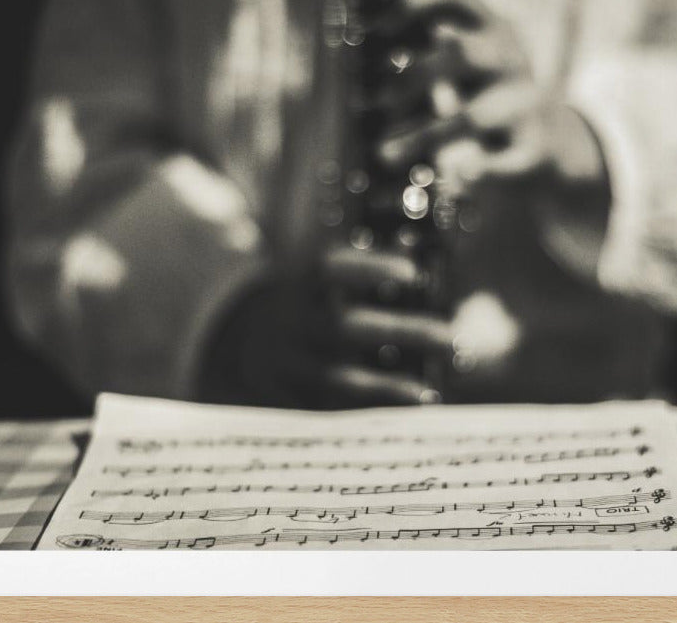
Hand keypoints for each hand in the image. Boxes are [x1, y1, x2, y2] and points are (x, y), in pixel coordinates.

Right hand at [199, 246, 454, 408]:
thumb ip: (359, 271)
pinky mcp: (282, 399)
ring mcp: (285, 364)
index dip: (371, 268)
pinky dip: (362, 418)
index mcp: (298, 285)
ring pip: (337, 379)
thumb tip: (414, 254)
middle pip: (347, 327)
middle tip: (448, 337)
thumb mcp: (314, 281)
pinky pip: (325, 414)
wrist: (228, 340)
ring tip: (427, 394)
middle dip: (401, 332)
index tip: (412, 272)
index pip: (332, 268)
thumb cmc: (298, 306)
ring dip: (386, 388)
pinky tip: (397, 420)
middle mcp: (290, 322)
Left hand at [374, 0, 605, 197]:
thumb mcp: (470, 63)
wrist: (554, 145)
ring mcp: (526, 105)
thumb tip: (372, 44)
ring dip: (422, 136)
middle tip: (378, 102)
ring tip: (384, 154)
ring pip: (472, 118)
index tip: (380, 26)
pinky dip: (480, 172)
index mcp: (491, 30)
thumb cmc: (490, 99)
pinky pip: (506, 163)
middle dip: (410, 78)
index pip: (455, 1)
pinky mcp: (537, 148)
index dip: (415, 5)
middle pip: (458, 55)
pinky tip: (456, 178)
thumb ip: (432, 50)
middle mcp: (510, 61)